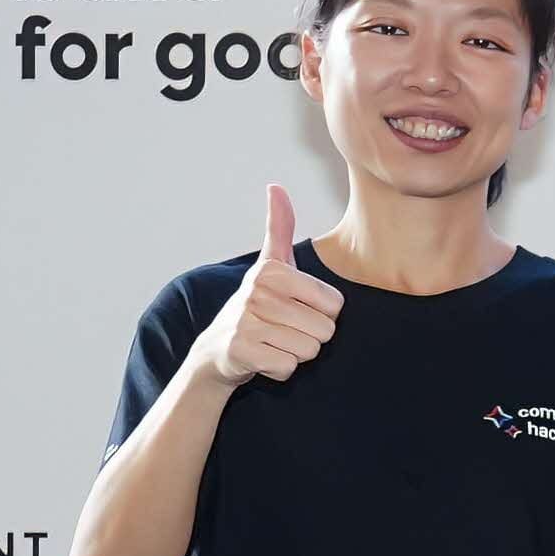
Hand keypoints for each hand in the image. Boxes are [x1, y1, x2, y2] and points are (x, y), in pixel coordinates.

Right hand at [193, 185, 344, 388]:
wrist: (218, 348)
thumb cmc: (256, 304)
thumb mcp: (271, 264)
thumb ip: (280, 227)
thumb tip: (275, 187)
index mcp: (273, 271)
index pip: (336, 305)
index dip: (322, 312)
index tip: (295, 307)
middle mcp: (258, 293)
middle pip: (326, 330)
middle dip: (310, 335)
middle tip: (284, 328)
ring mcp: (246, 322)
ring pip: (309, 351)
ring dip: (295, 352)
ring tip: (273, 340)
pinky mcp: (241, 352)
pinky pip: (289, 368)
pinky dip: (279, 369)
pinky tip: (263, 356)